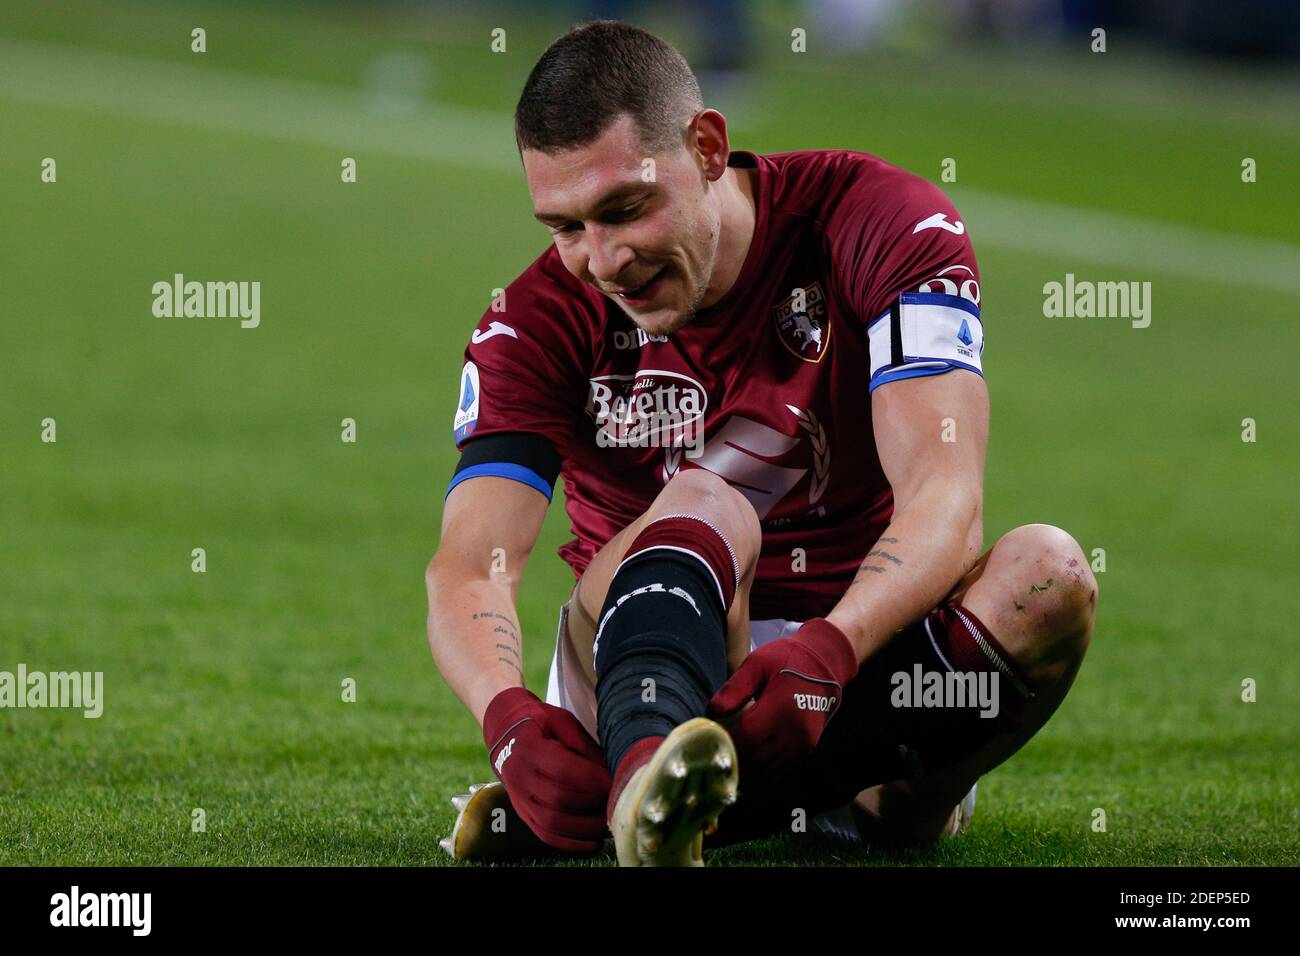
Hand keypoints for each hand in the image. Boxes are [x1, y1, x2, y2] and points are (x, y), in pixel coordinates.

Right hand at [482, 687, 612, 851]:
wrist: (505, 733)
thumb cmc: (538, 723)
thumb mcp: (561, 721)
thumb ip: (584, 745)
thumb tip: (610, 771)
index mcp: (529, 748)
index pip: (563, 770)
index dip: (592, 779)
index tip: (615, 781)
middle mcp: (519, 777)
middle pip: (559, 799)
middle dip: (593, 803)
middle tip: (617, 801)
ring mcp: (519, 799)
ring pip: (553, 823)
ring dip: (586, 828)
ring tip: (610, 824)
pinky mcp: (522, 813)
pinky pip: (545, 835)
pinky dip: (570, 843)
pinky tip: (592, 843)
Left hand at [706, 618, 858, 783]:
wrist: (825, 664)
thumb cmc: (787, 660)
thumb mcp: (758, 663)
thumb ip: (735, 688)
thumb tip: (712, 712)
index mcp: (781, 708)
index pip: (746, 738)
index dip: (724, 744)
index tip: (705, 742)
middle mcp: (795, 732)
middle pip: (755, 760)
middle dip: (730, 761)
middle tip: (708, 759)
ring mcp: (802, 745)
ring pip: (767, 772)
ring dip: (744, 774)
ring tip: (722, 768)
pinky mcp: (805, 751)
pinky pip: (779, 773)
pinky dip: (760, 778)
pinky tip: (743, 773)